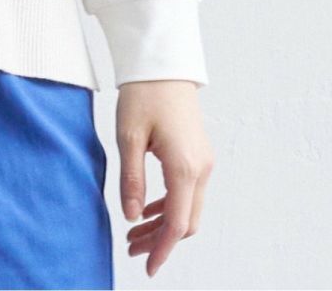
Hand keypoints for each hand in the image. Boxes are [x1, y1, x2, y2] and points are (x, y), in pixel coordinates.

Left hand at [117, 80, 214, 276]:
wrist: (163, 64)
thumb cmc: (144, 94)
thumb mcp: (128, 137)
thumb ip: (131, 180)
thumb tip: (132, 218)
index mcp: (185, 167)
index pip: (177, 223)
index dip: (162, 249)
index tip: (146, 267)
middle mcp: (201, 169)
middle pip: (186, 222)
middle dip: (161, 241)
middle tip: (131, 249)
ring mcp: (203, 162)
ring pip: (189, 209)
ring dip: (164, 225)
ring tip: (134, 233)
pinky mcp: (198, 155)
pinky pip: (188, 192)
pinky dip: (170, 207)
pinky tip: (147, 210)